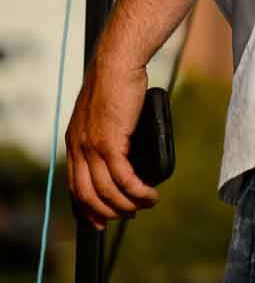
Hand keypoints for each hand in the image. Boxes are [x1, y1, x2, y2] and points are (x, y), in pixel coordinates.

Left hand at [65, 54, 158, 228]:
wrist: (116, 63)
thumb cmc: (116, 81)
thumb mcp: (103, 113)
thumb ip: (106, 132)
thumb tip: (124, 148)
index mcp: (74, 142)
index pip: (75, 186)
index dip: (87, 207)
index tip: (101, 219)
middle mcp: (78, 148)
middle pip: (88, 195)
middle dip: (108, 211)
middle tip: (129, 214)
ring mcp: (92, 147)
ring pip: (106, 190)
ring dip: (128, 204)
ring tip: (147, 204)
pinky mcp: (110, 142)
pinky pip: (123, 178)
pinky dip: (138, 190)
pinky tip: (150, 193)